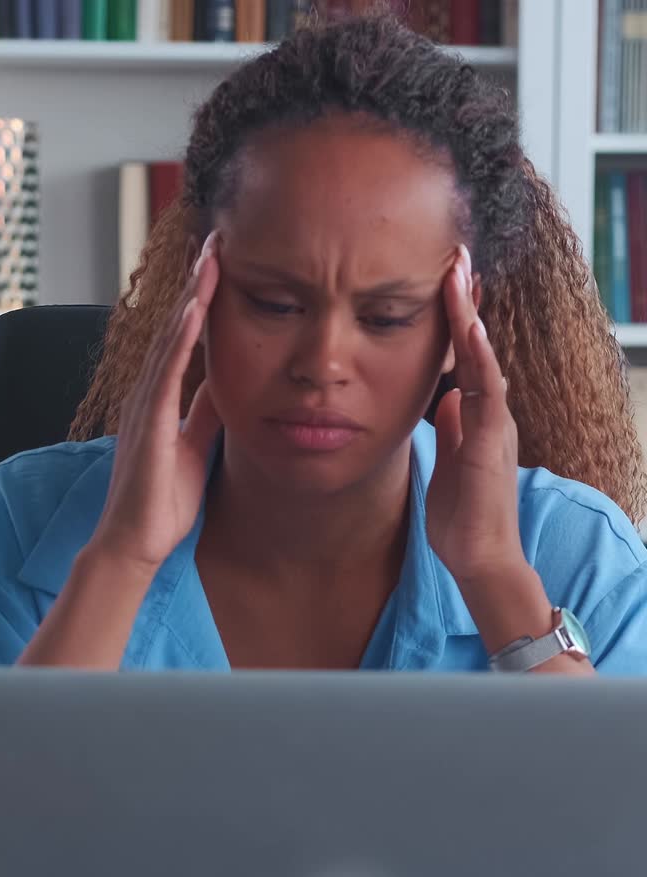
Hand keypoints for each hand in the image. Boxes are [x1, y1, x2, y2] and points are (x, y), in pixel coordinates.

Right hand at [91, 230, 221, 572]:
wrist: (136, 544)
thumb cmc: (163, 503)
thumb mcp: (198, 446)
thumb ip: (206, 413)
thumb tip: (226, 383)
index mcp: (160, 398)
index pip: (184, 338)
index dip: (201, 300)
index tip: (221, 262)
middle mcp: (148, 393)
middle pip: (175, 325)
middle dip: (196, 281)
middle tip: (216, 237)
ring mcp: (145, 405)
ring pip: (169, 338)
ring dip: (190, 296)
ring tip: (210, 256)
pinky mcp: (148, 424)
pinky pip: (165, 373)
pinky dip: (181, 338)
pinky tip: (195, 309)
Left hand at [426, 244, 526, 585]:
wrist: (479, 558)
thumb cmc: (463, 518)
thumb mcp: (451, 462)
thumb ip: (454, 428)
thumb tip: (447, 398)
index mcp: (479, 416)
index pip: (466, 356)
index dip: (455, 318)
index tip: (444, 279)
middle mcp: (491, 413)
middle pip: (477, 346)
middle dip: (465, 301)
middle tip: (455, 255)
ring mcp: (495, 426)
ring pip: (484, 359)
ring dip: (470, 318)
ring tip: (459, 275)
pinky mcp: (492, 444)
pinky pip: (488, 394)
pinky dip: (481, 360)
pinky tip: (472, 331)